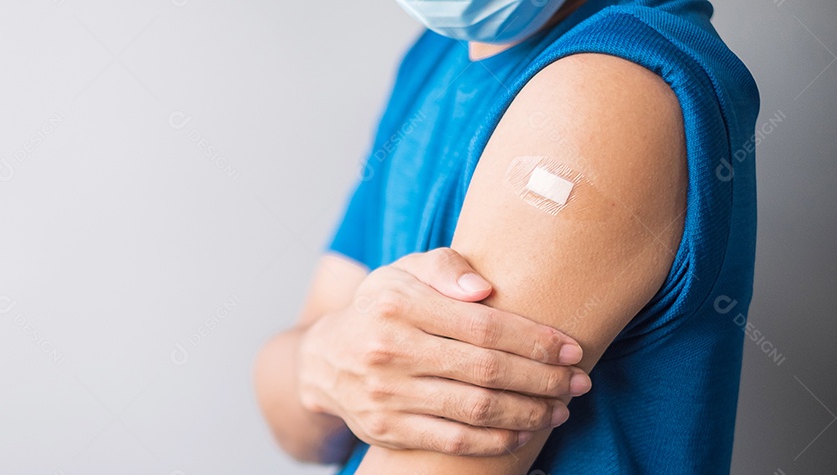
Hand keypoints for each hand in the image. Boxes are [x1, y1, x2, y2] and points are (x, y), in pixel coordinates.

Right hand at [296, 248, 590, 456]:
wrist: (324, 359)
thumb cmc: (381, 308)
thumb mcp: (403, 272)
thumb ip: (444, 266)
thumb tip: (484, 288)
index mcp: (398, 304)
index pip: (484, 326)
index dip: (535, 340)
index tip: (571, 349)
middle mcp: (389, 349)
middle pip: (486, 370)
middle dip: (543, 379)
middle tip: (578, 382)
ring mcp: (386, 394)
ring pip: (475, 409)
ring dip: (528, 412)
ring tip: (559, 409)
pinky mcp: (385, 429)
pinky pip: (453, 440)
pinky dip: (496, 441)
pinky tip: (522, 432)